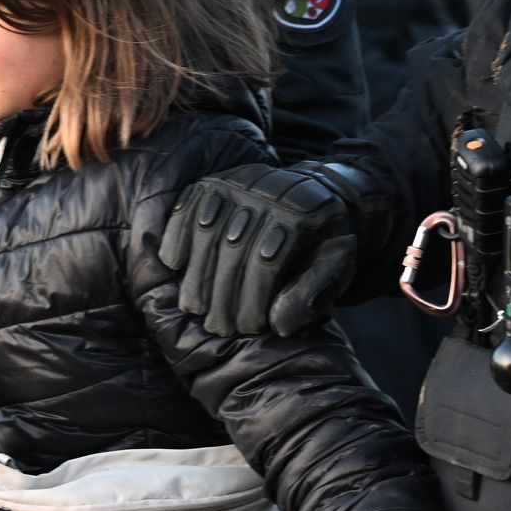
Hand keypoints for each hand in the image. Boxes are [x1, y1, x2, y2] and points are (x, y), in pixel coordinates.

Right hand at [158, 161, 386, 336]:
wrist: (313, 193)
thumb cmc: (322, 240)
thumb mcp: (335, 265)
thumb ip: (311, 294)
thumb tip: (279, 326)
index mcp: (302, 212)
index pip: (268, 262)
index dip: (255, 299)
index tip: (250, 329)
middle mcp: (265, 191)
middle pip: (233, 248)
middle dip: (222, 294)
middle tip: (218, 327)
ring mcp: (236, 182)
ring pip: (207, 232)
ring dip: (196, 275)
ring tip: (194, 308)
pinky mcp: (212, 182)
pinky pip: (187, 208)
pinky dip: (176, 235)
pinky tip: (175, 265)